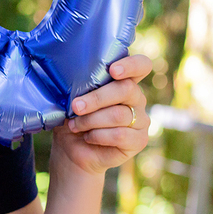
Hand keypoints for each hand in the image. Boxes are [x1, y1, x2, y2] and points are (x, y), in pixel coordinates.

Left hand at [51, 54, 151, 175]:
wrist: (71, 148)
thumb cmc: (73, 118)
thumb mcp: (71, 99)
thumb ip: (78, 87)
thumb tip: (72, 82)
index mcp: (123, 81)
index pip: (141, 65)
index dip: (131, 65)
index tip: (113, 70)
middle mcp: (136, 98)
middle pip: (126, 89)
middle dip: (96, 98)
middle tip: (76, 106)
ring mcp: (141, 119)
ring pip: (119, 115)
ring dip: (91, 120)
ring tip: (75, 125)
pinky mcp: (139, 140)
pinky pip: (120, 135)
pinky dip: (98, 135)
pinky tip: (88, 137)